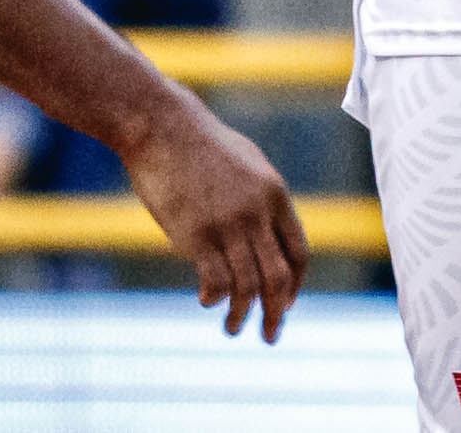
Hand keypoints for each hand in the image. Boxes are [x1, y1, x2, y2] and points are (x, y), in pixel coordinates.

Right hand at [122, 95, 310, 341]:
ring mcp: (228, 225)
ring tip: (234, 329)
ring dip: (242, 315)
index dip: (296, 283)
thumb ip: (260, 198)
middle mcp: (257, 213)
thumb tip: (265, 231)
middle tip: (271, 334)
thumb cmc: (200, 143)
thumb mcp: (246, 164)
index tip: (287, 302)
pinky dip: (215, 298)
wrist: (162, 125)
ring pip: (248, 286)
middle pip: (279, 277)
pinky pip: (216, 281)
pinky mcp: (197, 234)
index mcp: (275, 195)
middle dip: (278, 311)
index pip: (298, 251)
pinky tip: (206, 302)